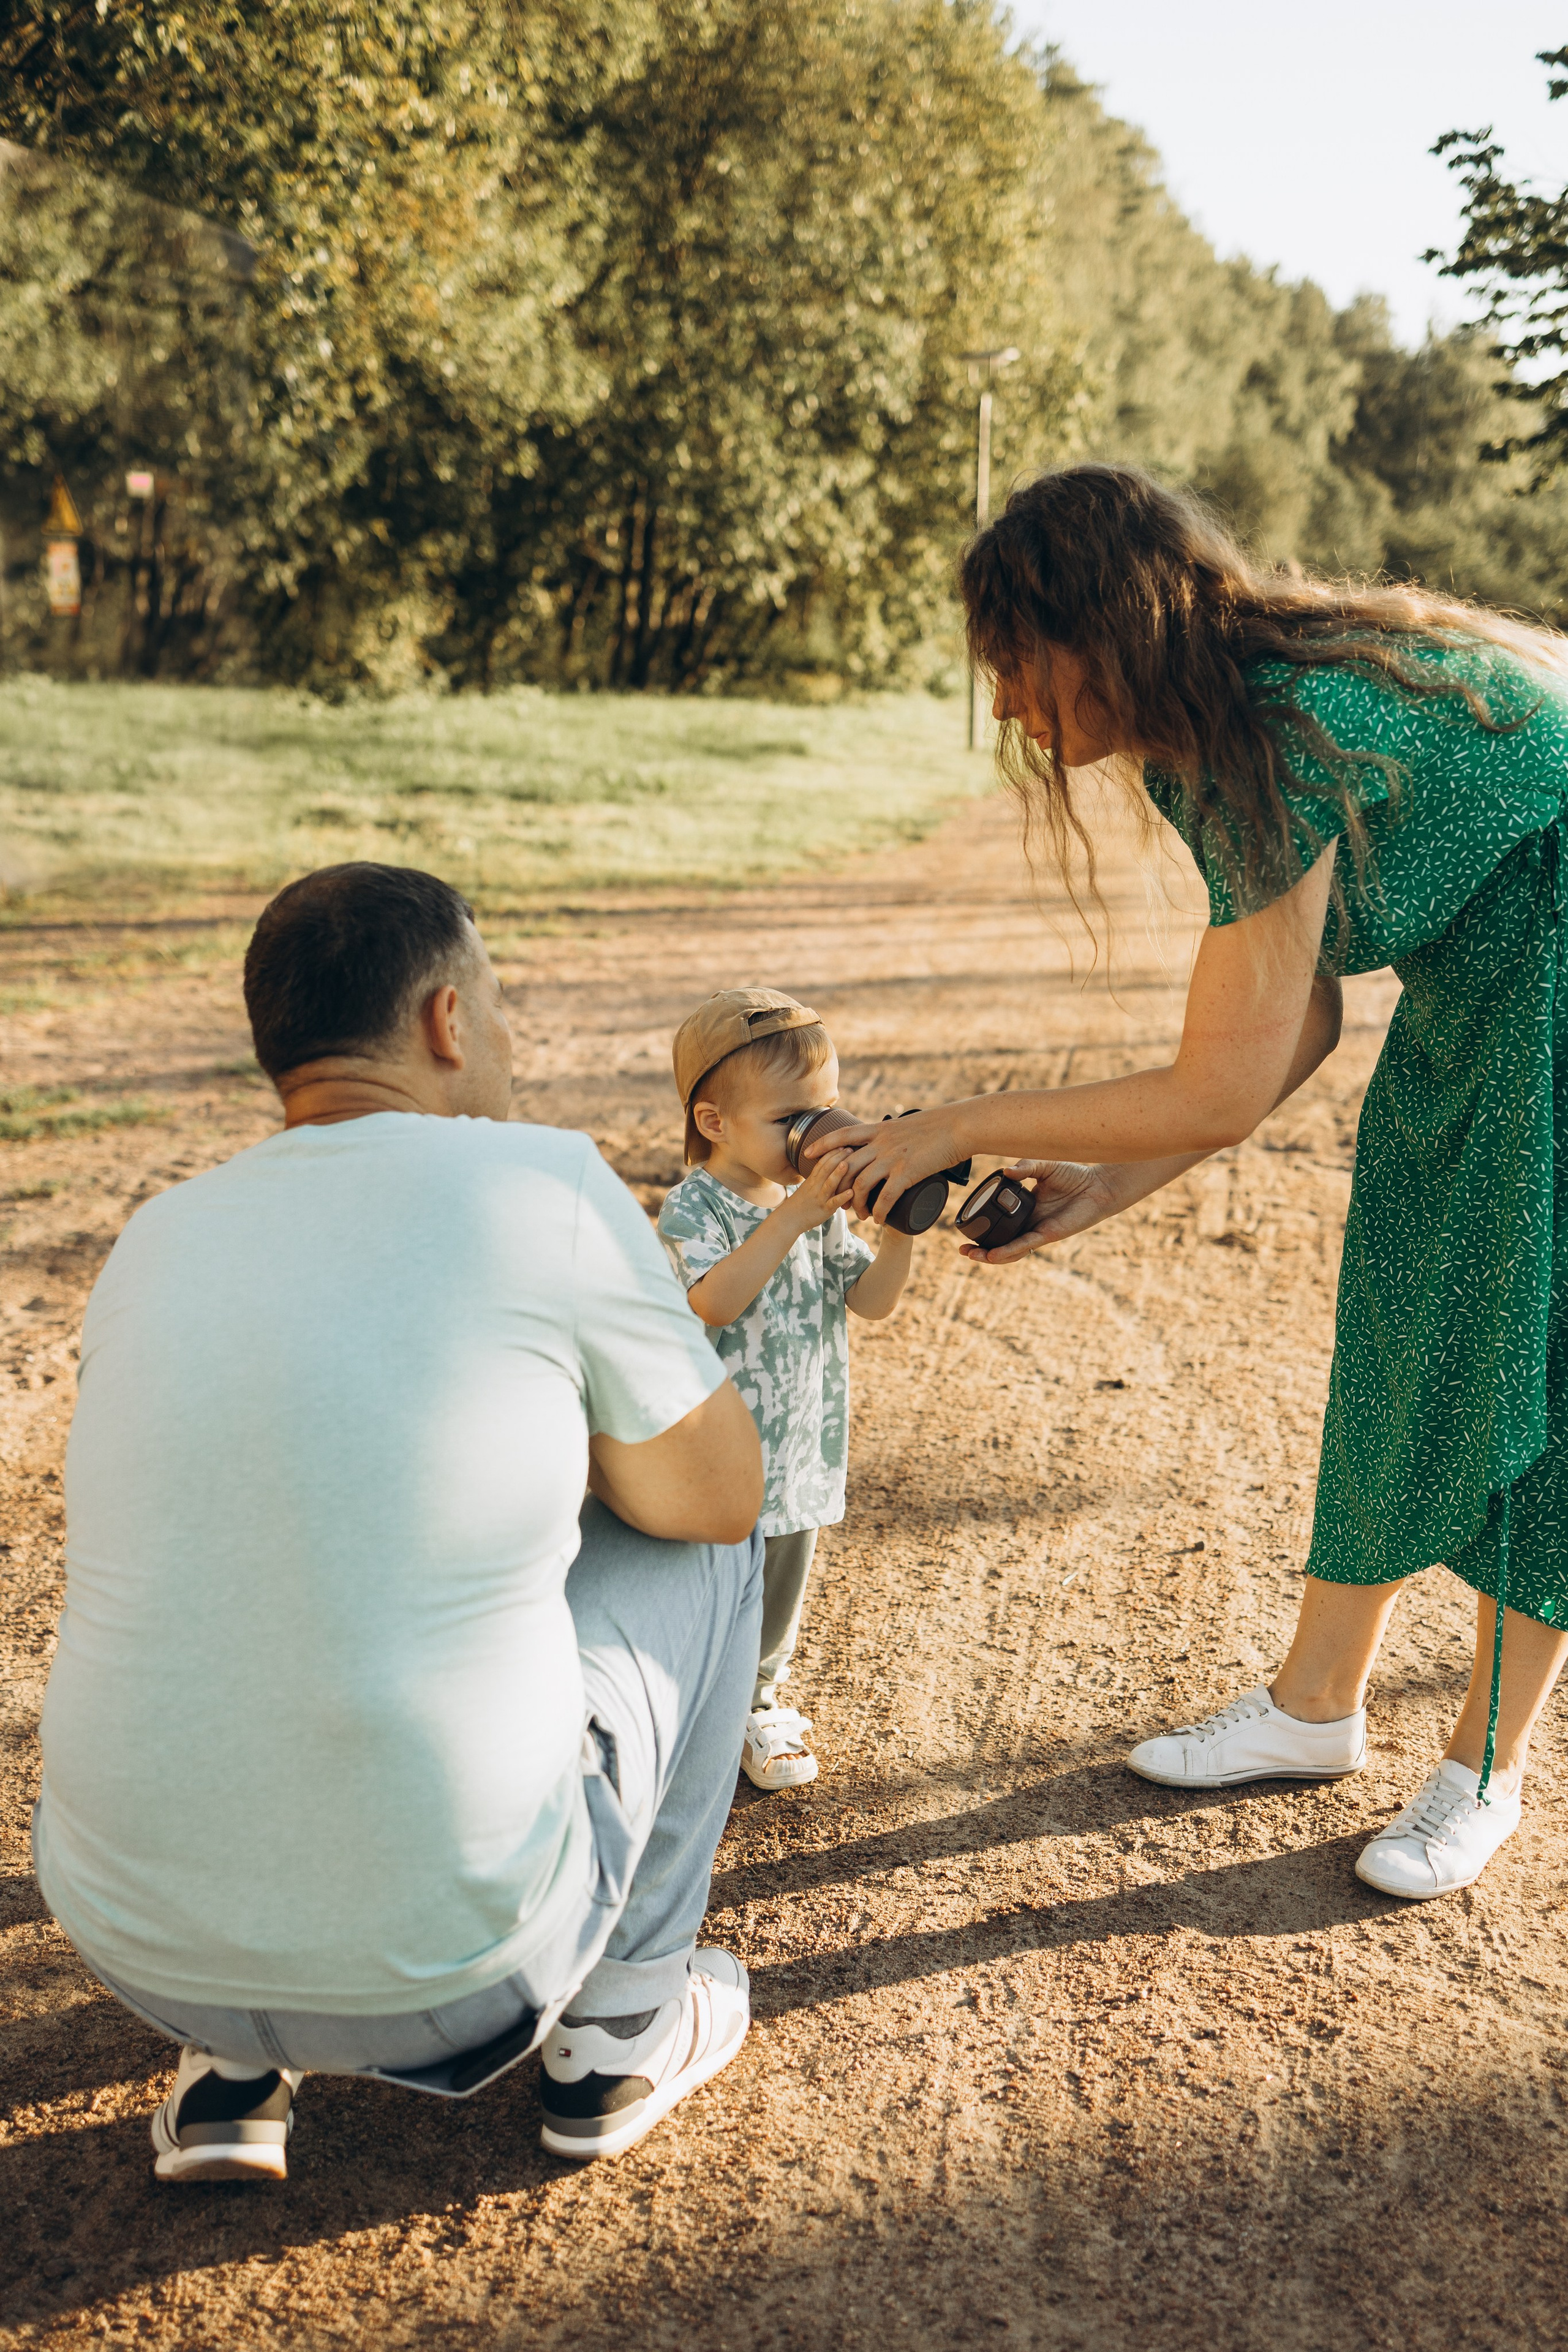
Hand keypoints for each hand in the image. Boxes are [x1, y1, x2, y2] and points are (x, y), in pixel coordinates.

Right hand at [787, 1144, 855, 1230]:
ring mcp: (820, 1198)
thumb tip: (832, 1165)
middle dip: (837, 1157)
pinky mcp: (824, 1210)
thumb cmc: (802, 1203)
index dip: (831, 1152)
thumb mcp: (808, 1186)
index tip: (842, 1143)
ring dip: (838, 1173)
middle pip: (826, 1169)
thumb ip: (820, 1176)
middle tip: (850, 1148)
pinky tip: (852, 1192)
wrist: (788, 1219)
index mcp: (812, 1179)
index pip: (821, 1162)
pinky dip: (842, 1197)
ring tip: (847, 1163)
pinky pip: (833, 1203)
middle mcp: (815, 1186)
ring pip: (829, 1184)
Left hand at [804, 1106, 967, 1224]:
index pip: (842, 1135)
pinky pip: (885, 1197)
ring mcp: (893, 1158)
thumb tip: (893, 1142)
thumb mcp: (908, 1125)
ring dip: (857, 1204)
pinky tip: (878, 1220)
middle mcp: (881, 1143)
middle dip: (838, 1186)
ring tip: (860, 1216)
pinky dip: (878, 1211)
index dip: (823, 1144)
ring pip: (862, 1185)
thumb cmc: (940, 1125)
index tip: (808, 1154)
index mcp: (880, 1130)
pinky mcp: (907, 1173)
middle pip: (847, 1166)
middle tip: (840, 1202)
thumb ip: (896, 1135)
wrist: (960, 1126)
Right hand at [958, 1161, 1127, 1264]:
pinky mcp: (1047, 1234)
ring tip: (973, 1256)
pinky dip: (1009, 1251)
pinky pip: (1025, 1246)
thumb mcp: (1044, 1166)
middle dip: (980, 1249)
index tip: (965, 1227)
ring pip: (1010, 1250)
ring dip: (990, 1256)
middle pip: (1000, 1241)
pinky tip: (994, 1255)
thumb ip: (1024, 1167)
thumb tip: (1005, 1171)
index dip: (982, 1227)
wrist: (1098, 1185)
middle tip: (963, 1250)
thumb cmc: (1075, 1175)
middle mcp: (1028, 1222)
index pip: (999, 1221)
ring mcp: (1037, 1230)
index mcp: (1024, 1207)